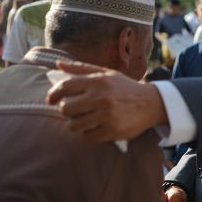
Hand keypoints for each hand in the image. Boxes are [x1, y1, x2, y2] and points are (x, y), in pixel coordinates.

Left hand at [45, 61, 168, 142]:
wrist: (151, 103)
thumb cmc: (125, 87)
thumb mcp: (106, 73)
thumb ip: (82, 69)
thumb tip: (58, 64)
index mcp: (98, 81)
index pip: (65, 87)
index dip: (53, 94)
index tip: (50, 100)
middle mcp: (101, 97)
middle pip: (66, 109)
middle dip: (66, 111)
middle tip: (73, 111)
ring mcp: (107, 115)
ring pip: (75, 125)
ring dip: (75, 124)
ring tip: (83, 120)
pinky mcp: (112, 131)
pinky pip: (87, 137)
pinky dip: (87, 134)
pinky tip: (93, 128)